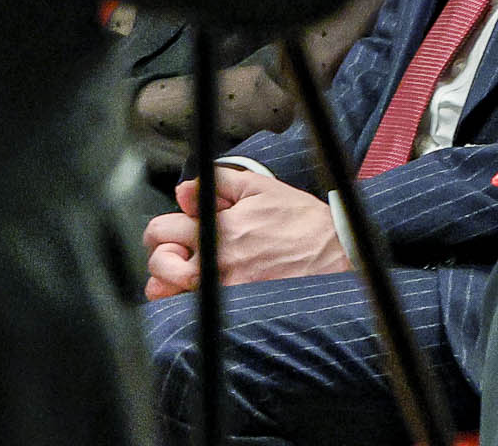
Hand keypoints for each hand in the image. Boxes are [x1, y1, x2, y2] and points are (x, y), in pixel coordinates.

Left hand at [140, 169, 350, 299]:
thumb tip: (183, 192)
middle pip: (159, 262)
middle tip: (175, 253)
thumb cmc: (303, 222)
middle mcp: (217, 261)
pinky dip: (186, 305)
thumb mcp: (263, 188)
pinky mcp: (236, 309)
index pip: (162, 229)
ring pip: (169, 293)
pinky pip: (194, 312)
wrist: (338, 254)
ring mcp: (225, 289)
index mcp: (219, 227)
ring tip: (182, 276)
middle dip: (161, 254)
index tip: (173, 231)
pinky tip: (196, 295)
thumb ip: (218, 184)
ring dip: (166, 284)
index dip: (164, 228)